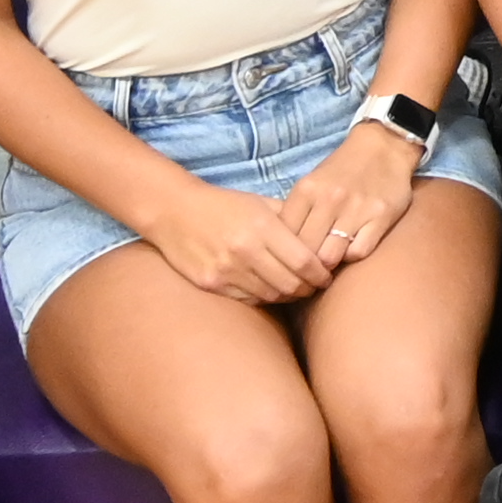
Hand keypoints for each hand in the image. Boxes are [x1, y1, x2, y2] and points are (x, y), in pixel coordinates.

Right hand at [144, 174, 340, 305]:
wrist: (174, 210)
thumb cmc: (224, 205)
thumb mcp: (260, 203)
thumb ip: (291, 220)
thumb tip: (323, 239)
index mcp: (262, 227)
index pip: (304, 262)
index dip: (321, 274)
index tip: (327, 276)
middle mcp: (245, 251)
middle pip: (290, 284)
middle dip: (308, 288)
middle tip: (314, 286)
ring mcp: (226, 270)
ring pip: (271, 296)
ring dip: (287, 295)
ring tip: (294, 289)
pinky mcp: (211, 284)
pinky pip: (248, 300)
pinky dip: (264, 297)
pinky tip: (269, 289)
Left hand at [273, 119, 425, 268]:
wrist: (383, 147)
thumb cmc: (342, 170)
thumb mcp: (312, 184)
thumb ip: (298, 212)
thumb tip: (280, 248)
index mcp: (307, 190)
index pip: (284, 235)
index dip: (284, 253)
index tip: (288, 259)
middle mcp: (329, 199)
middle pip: (306, 250)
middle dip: (305, 264)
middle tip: (308, 269)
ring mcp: (356, 209)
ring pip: (330, 256)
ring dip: (328, 264)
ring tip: (329, 262)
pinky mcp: (380, 217)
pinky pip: (358, 252)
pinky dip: (351, 257)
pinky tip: (350, 248)